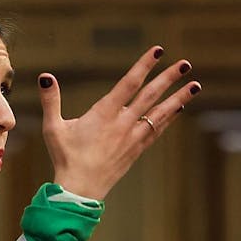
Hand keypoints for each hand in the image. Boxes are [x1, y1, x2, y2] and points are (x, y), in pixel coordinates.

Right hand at [37, 46, 200, 199]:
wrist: (80, 189)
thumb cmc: (65, 157)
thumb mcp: (53, 127)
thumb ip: (51, 100)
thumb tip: (45, 77)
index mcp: (104, 114)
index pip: (128, 83)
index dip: (144, 65)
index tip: (158, 51)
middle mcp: (122, 124)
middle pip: (150, 96)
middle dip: (168, 78)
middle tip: (185, 64)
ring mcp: (132, 138)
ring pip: (160, 114)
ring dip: (178, 99)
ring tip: (195, 86)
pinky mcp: (136, 150)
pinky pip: (156, 131)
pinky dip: (168, 119)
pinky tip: (178, 110)